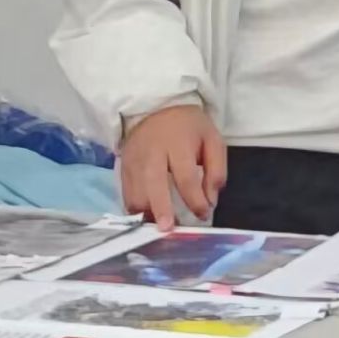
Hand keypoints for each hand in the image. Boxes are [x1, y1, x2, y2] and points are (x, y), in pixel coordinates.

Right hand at [118, 105, 226, 229]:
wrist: (156, 108)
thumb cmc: (188, 128)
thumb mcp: (212, 140)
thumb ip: (216, 170)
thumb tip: (211, 201)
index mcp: (177, 142)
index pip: (185, 176)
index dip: (195, 200)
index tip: (204, 214)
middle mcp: (151, 151)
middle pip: (153, 183)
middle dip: (160, 209)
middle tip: (168, 229)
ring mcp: (133, 160)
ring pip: (135, 193)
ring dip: (147, 215)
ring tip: (160, 229)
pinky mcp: (123, 168)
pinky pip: (126, 195)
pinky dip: (135, 211)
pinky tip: (148, 219)